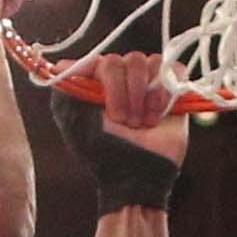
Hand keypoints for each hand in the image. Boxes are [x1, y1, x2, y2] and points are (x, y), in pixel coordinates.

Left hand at [71, 51, 188, 164]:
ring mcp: (147, 83)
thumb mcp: (76, 121)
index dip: (106, 82)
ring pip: (148, 62)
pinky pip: (174, 69)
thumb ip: (67, 90)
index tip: (106, 107)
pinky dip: (166, 91)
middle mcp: (121, 79)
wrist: (139, 177)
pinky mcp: (172, 90)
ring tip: (143, 122)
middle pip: (125, 60)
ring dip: (145, 95)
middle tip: (125, 122)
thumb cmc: (104, 154)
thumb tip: (61, 65)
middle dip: (125, 93)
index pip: (100, 60)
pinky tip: (159, 114)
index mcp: (97, 83)